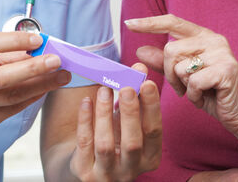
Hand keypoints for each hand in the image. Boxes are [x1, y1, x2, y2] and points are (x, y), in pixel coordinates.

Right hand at [0, 31, 70, 134]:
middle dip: (33, 68)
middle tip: (56, 60)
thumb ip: (7, 53)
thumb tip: (40, 48)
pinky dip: (33, 97)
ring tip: (62, 75)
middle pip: (2, 77)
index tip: (38, 39)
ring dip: (42, 85)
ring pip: (13, 96)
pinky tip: (46, 88)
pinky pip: (14, 109)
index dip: (15, 40)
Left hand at [69, 64, 162, 180]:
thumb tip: (139, 67)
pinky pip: (84, 144)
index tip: (147, 83)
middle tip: (126, 88)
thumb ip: (137, 97)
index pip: (154, 132)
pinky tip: (86, 101)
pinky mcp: (84, 172)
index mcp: (149, 157)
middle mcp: (130, 170)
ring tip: (104, 89)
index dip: (151, 107)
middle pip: (132, 142)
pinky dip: (85, 120)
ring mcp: (106, 174)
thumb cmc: (115, 138)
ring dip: (105, 114)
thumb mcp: (129, 122)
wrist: (88, 166)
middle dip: (130, 112)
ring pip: (105, 144)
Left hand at [125, 14, 237, 143]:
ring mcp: (222, 53)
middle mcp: (214, 39)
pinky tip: (205, 98)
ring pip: (180, 66)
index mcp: (204, 36)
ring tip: (197, 92)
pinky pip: (193, 82)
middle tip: (182, 88)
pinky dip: (194, 96)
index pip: (172, 22)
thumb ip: (164, 63)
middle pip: (170, 49)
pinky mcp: (226, 70)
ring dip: (183, 86)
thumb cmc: (213, 94)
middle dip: (169, 74)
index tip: (129, 23)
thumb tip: (140, 50)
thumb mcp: (184, 78)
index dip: (150, 23)